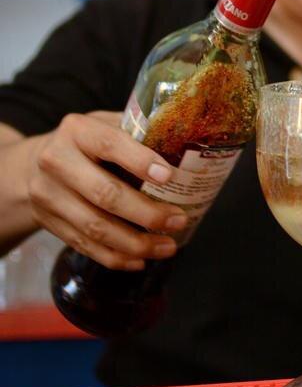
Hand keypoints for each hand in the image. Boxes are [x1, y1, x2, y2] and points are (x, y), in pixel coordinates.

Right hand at [26, 112, 187, 269]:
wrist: (33, 164)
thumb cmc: (85, 144)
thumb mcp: (104, 126)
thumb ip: (135, 135)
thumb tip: (184, 149)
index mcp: (76, 130)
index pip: (109, 145)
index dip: (140, 161)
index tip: (169, 176)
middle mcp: (56, 161)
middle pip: (105, 194)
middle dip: (147, 213)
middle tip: (178, 221)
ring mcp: (48, 194)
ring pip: (95, 227)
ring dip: (136, 243)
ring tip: (167, 247)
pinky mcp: (47, 221)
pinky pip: (84, 245)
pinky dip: (115, 257)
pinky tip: (139, 260)